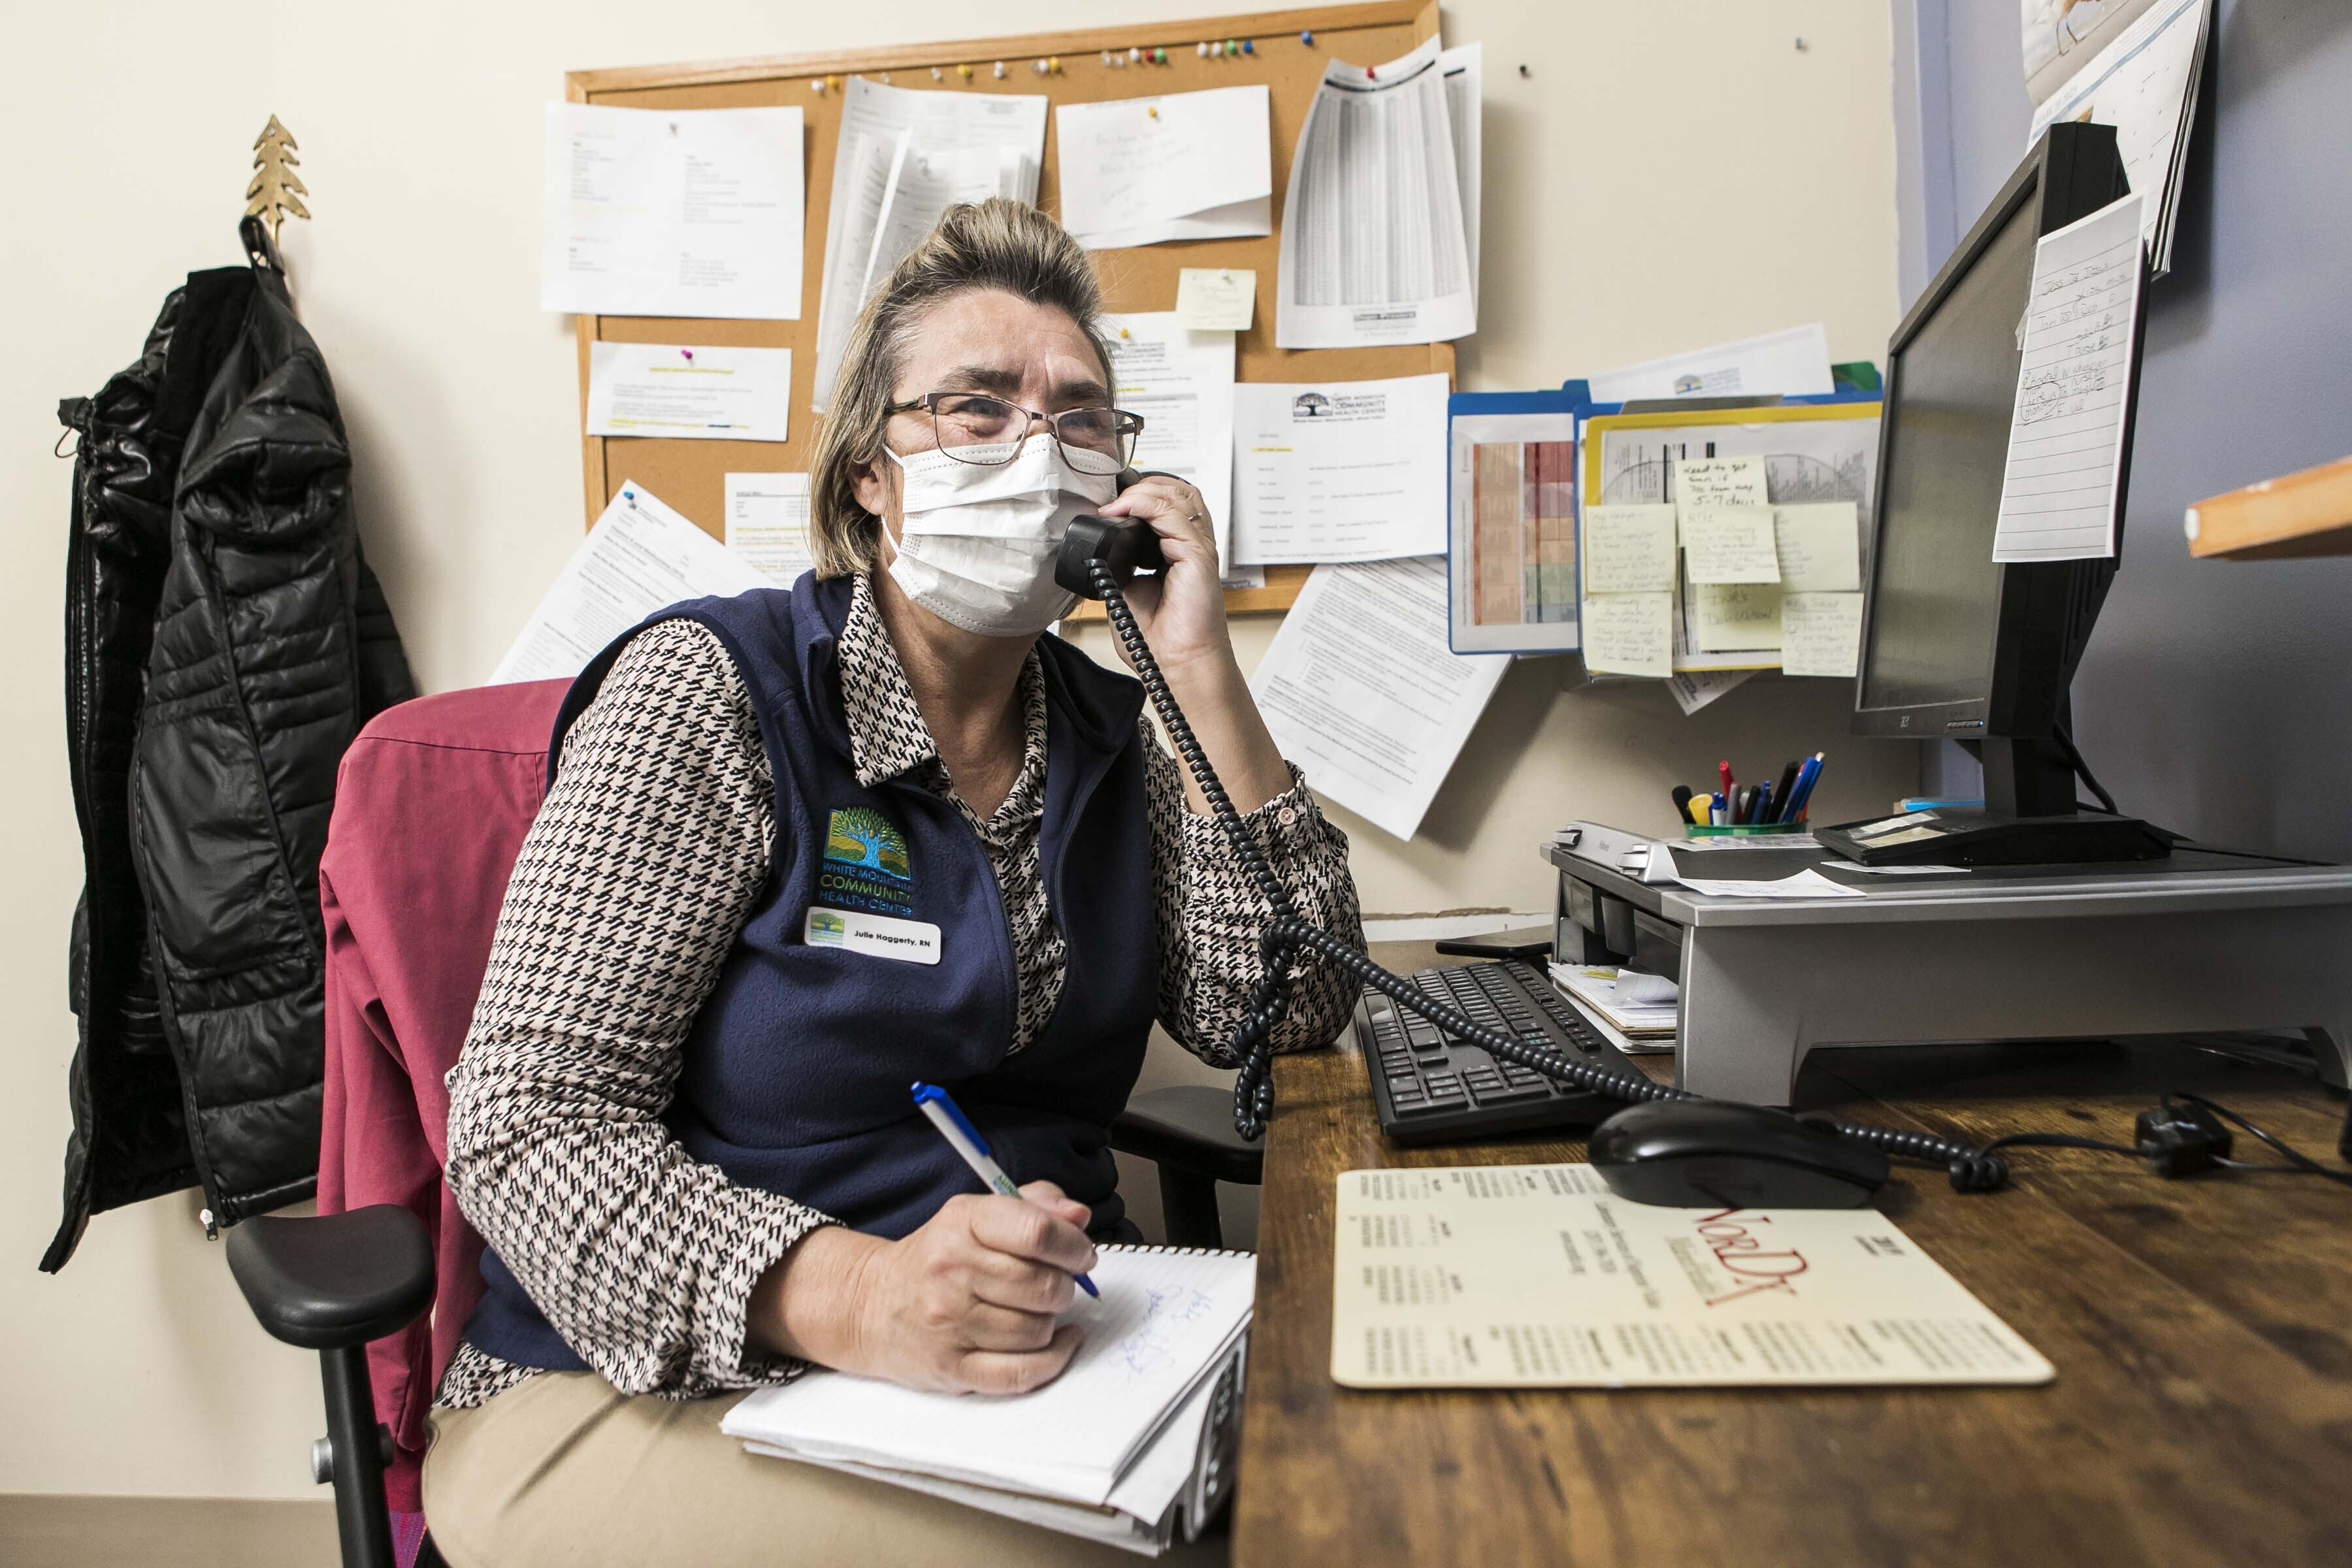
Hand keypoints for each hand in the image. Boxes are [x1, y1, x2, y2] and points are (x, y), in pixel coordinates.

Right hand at [759, 1182, 1096, 1395]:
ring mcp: (951, 1324)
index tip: (1081, 1254)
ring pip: (1038, 1329)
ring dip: (1049, 1321)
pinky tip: (1057, 1342)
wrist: (870, 1304)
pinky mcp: (953, 1367)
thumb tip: (1079, 1217)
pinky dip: (1052, 1360)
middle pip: (1044, 1285)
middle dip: (1063, 1286)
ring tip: (1033, 1310)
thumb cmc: (934, 1259)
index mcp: (962, 1224)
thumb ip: (1034, 1207)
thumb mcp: (975, 1215)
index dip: (1074, 1245)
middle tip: (1053, 1283)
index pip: (1037, 1232)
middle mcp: (953, 1272)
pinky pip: (1022, 1373)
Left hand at [1093, 474, 1233, 675]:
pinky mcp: (1198, 554)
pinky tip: (1121, 512)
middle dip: (1142, 484)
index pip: (1167, 503)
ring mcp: (1197, 547)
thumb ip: (1118, 564)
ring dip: (1142, 490)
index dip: (1139, 494)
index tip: (1106, 506)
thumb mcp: (1126, 591)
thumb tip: (1097, 548)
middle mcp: (1192, 544)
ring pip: (1178, 493)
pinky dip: (1144, 503)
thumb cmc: (1160, 639)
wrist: (1176, 665)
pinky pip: (1172, 513)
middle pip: (1177, 489)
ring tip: (1115, 505)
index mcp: (1178, 551)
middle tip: (1111, 499)